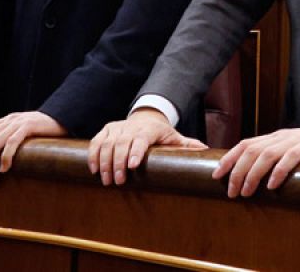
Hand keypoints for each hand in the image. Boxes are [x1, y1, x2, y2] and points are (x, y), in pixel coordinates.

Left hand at [0, 111, 65, 184]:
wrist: (64, 116)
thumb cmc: (44, 130)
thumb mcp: (23, 131)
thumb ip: (11, 138)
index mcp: (5, 121)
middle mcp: (9, 120)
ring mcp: (18, 122)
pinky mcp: (29, 127)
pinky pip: (12, 142)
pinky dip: (6, 156)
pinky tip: (5, 169)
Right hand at [88, 107, 207, 185]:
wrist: (146, 116)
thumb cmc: (161, 133)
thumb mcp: (175, 137)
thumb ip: (188, 145)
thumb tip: (205, 151)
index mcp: (149, 129)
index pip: (141, 139)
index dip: (136, 152)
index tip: (133, 166)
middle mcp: (131, 126)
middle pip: (121, 144)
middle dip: (118, 163)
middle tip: (118, 182)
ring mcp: (117, 127)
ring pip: (106, 144)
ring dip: (104, 163)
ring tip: (106, 180)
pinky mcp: (106, 130)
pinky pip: (96, 141)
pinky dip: (93, 155)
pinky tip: (93, 170)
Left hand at [213, 122, 299, 197]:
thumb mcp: (294, 153)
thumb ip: (278, 160)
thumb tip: (255, 180)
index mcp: (275, 138)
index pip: (245, 145)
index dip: (229, 159)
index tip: (215, 176)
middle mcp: (282, 136)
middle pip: (251, 151)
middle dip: (237, 172)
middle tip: (232, 193)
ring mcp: (297, 139)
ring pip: (267, 154)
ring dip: (253, 174)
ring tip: (247, 192)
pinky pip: (292, 157)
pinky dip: (280, 170)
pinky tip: (273, 184)